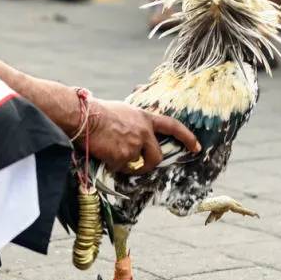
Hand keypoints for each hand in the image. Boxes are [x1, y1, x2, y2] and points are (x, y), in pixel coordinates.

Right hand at [85, 99, 199, 172]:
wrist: (84, 117)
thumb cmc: (98, 112)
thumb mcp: (124, 111)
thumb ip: (136, 123)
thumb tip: (137, 135)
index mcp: (146, 118)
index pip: (173, 126)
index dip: (186, 137)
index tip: (196, 147)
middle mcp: (145, 131)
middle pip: (157, 156)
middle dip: (149, 165)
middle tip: (139, 167)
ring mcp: (136, 144)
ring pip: (136, 165)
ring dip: (126, 164)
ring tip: (111, 153)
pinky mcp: (124, 156)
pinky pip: (122, 168)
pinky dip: (113, 165)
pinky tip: (104, 153)